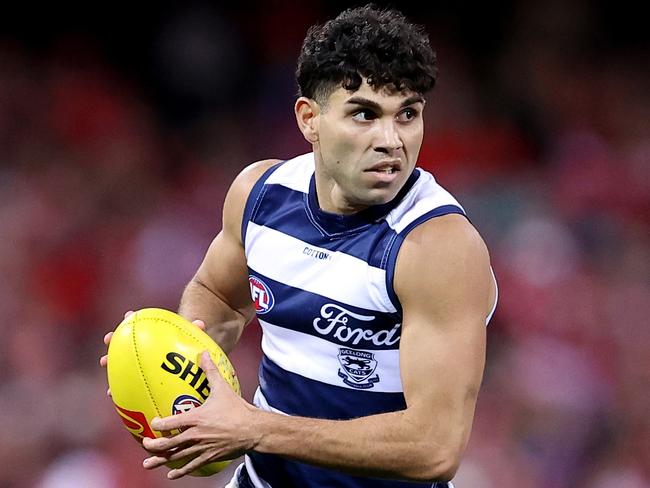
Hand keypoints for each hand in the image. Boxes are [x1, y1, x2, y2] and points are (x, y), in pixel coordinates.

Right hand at [100, 311, 205, 396]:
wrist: (186, 365)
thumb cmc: (186, 347)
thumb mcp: (191, 338)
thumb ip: (194, 331)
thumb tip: (200, 323)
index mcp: (152, 335)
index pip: (140, 324)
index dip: (132, 319)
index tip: (127, 315)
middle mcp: (143, 347)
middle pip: (125, 341)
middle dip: (115, 339)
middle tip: (108, 338)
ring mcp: (140, 363)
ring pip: (121, 361)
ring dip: (112, 364)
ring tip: (105, 362)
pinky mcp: (140, 378)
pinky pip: (128, 382)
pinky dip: (119, 387)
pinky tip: (112, 393)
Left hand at [142, 351, 259, 479]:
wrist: (253, 429)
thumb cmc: (237, 409)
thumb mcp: (222, 388)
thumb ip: (210, 371)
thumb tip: (204, 354)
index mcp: (196, 418)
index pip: (171, 423)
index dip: (158, 424)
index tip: (153, 423)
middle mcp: (196, 435)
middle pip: (169, 443)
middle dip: (154, 445)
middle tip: (145, 444)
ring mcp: (202, 448)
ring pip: (177, 457)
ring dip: (161, 461)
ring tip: (148, 464)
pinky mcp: (209, 457)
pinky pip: (191, 466)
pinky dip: (180, 471)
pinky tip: (172, 474)